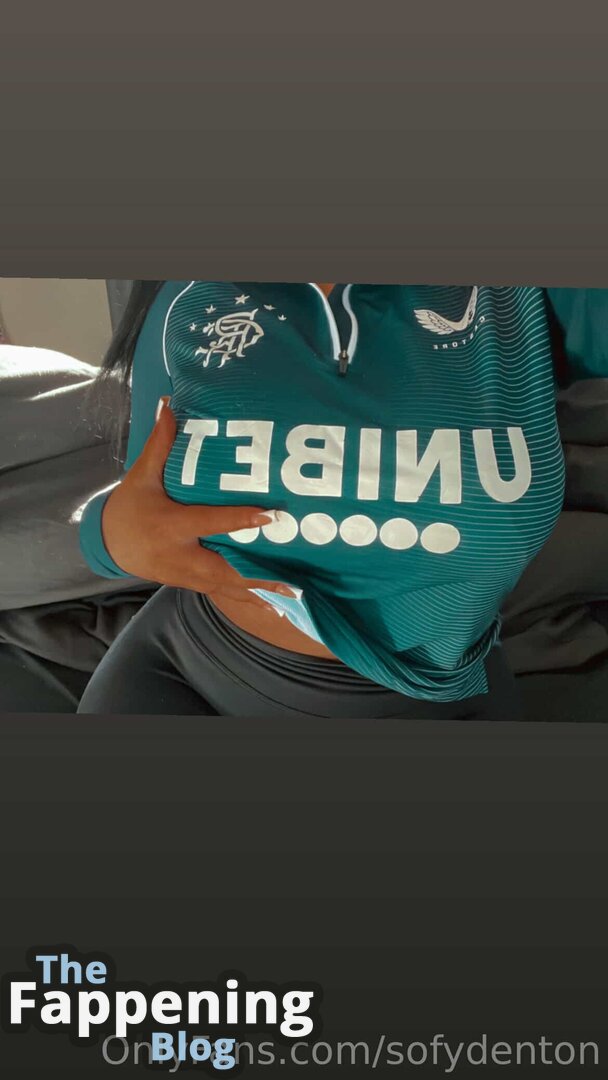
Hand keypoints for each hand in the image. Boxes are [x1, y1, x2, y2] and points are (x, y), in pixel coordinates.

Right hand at [101, 397, 295, 611]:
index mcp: (171, 526)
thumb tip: (168, 406)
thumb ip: (160, 444)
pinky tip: (276, 608)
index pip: (210, 522)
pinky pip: (223, 594)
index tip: (270, 516)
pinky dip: (249, 601)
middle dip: (257, 576)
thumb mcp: (141, 476)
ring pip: (227, 588)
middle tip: (291, 580)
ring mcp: (187, 576)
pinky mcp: (192, 584)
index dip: (239, 520)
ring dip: (260, 593)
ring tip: (293, 597)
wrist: (109, 544)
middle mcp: (181, 556)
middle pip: (223, 569)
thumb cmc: (129, 507)